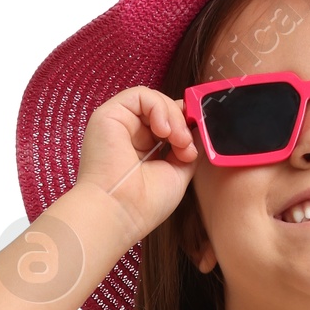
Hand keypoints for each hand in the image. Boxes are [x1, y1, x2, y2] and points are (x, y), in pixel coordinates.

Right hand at [75, 86, 199, 244]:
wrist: (118, 214)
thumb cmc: (143, 205)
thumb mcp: (177, 174)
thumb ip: (188, 149)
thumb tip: (200, 128)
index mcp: (144, 150)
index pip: (169, 124)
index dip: (186, 126)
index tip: (195, 144)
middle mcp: (130, 135)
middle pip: (164, 110)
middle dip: (182, 123)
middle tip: (186, 146)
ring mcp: (119, 124)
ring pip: (154, 101)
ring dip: (173, 116)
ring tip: (177, 140)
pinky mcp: (109, 114)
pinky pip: (140, 95)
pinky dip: (158, 107)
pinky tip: (163, 129)